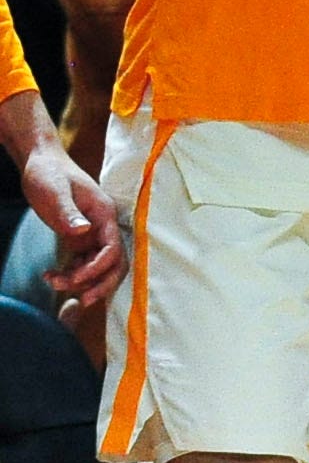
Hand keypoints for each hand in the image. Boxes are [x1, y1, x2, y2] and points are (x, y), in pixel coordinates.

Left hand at [21, 147, 118, 314]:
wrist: (39, 162)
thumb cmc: (47, 172)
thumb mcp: (54, 190)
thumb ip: (69, 212)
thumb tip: (84, 231)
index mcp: (104, 213)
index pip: (113, 248)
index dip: (98, 267)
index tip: (77, 279)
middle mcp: (103, 226)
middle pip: (115, 263)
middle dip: (100, 283)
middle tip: (81, 300)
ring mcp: (92, 233)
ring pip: (98, 266)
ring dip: (81, 281)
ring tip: (54, 283)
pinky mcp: (79, 237)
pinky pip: (82, 263)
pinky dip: (70, 273)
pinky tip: (50, 275)